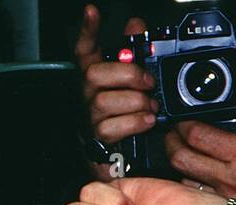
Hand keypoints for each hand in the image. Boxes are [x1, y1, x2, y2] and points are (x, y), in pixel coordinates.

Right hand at [76, 4, 157, 146]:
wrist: (121, 158)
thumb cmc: (127, 116)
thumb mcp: (133, 83)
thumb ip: (134, 54)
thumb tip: (136, 24)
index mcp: (97, 76)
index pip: (85, 49)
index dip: (87, 30)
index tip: (92, 11)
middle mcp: (88, 95)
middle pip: (94, 74)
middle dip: (128, 75)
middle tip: (149, 83)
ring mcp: (90, 117)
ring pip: (104, 101)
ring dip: (135, 102)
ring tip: (151, 107)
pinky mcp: (97, 140)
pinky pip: (111, 127)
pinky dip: (134, 123)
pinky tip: (146, 121)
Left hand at [165, 91, 235, 204]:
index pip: (196, 134)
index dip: (182, 122)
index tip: (180, 116)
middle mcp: (228, 176)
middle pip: (180, 156)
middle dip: (169, 141)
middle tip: (172, 133)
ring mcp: (223, 196)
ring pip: (184, 178)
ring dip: (177, 164)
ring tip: (182, 153)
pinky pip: (197, 196)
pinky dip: (190, 184)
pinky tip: (196, 177)